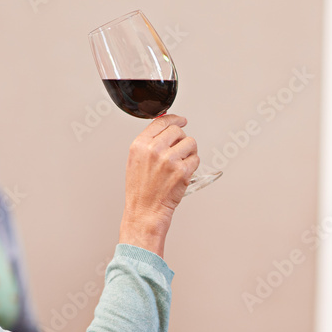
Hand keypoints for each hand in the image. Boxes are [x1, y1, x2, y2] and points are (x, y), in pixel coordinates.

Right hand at [118, 114, 198, 256]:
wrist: (145, 212)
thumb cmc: (140, 191)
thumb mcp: (136, 161)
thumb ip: (148, 143)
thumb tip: (164, 130)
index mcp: (140, 145)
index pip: (161, 121)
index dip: (174, 119)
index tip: (182, 120)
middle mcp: (154, 149)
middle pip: (178, 131)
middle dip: (182, 140)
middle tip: (180, 151)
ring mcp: (169, 160)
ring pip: (190, 143)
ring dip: (189, 153)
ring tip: (180, 165)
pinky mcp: (182, 171)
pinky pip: (195, 159)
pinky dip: (192, 166)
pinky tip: (182, 174)